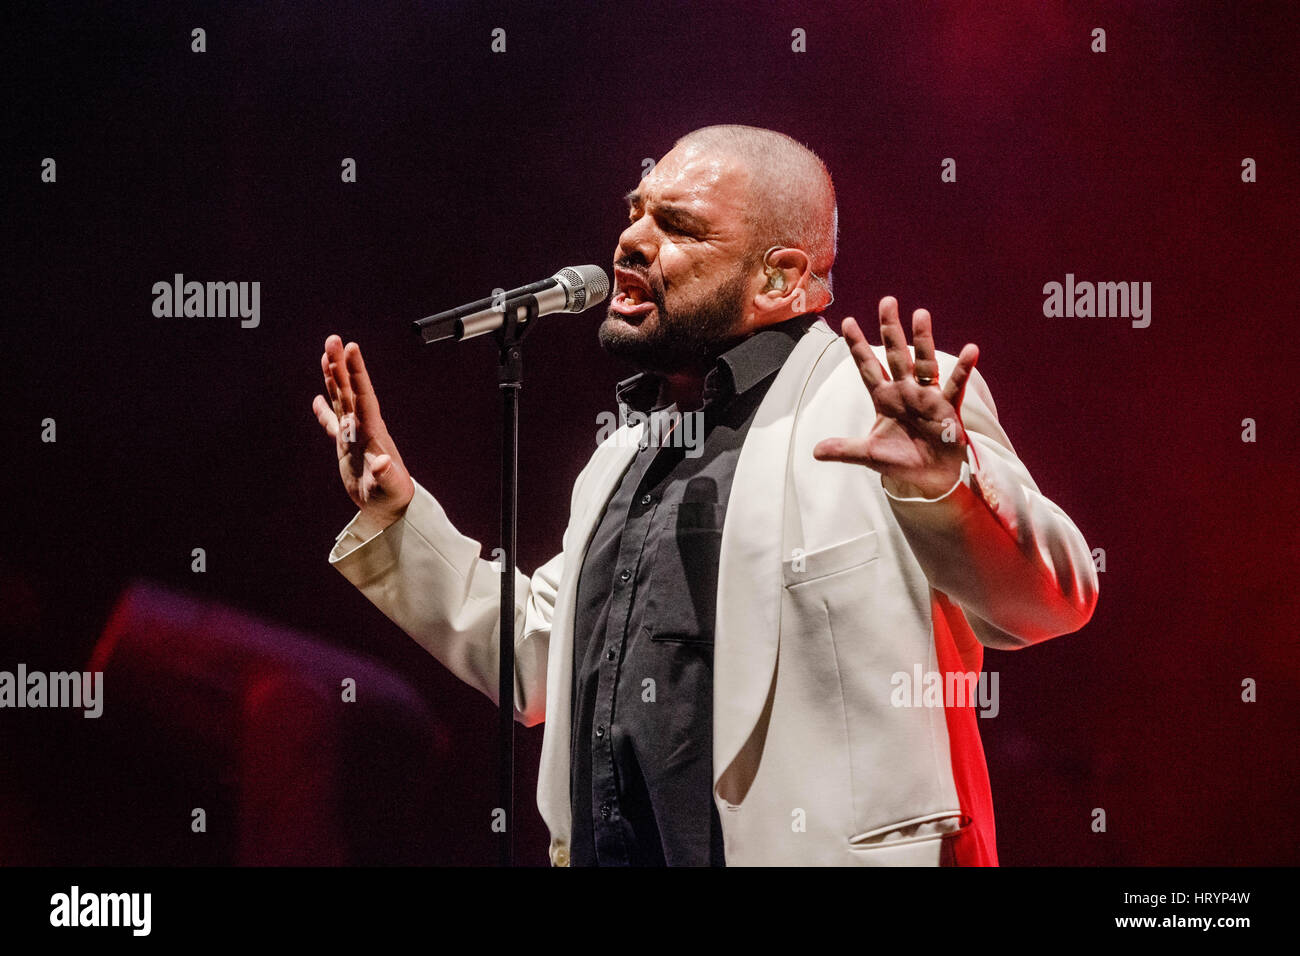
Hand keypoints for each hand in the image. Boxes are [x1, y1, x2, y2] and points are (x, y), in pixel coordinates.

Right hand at [313, 335, 415, 526]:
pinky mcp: (346, 446)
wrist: (390, 509)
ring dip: (333, 377)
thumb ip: (386, 475)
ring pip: (341, 399)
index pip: (363, 396)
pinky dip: (323, 411)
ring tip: (326, 354)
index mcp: (373, 432)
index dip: (357, 372)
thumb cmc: (393, 499)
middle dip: (341, 364)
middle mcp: (363, 427)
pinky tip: (317, 399)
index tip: (352, 349)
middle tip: (333, 339)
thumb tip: (383, 462)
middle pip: (350, 389)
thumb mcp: (391, 488)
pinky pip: (332, 423)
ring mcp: (354, 435)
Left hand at [813, 296, 978, 497]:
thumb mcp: (869, 455)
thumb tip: (814, 452)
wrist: (929, 478)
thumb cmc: (900, 462)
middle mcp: (905, 391)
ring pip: (924, 361)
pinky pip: (955, 385)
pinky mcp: (947, 408)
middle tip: (886, 301)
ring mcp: (927, 396)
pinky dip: (963, 369)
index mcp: (884, 398)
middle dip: (890, 329)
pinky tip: (970, 349)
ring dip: (923, 339)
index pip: (867, 366)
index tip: (847, 321)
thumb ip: (844, 450)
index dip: (857, 345)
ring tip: (920, 314)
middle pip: (895, 354)